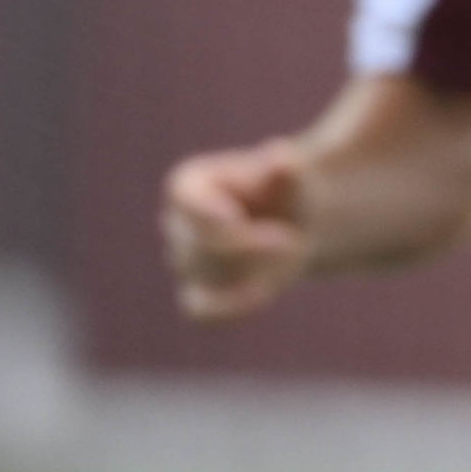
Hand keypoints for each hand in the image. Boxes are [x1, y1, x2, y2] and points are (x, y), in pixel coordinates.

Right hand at [160, 139, 312, 321]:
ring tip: (288, 257)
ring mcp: (183, 263)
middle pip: (196, 249)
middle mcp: (176, 224)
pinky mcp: (197, 295)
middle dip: (249, 249)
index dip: (225, 223)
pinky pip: (202, 314)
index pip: (188, 207)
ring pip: (203, 280)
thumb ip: (285, 169)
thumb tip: (281, 157)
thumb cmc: (288, 190)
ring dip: (250, 273)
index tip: (269, 226)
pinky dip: (233, 309)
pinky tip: (266, 291)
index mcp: (187, 185)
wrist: (295, 220)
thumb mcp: (292, 175)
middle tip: (294, 241)